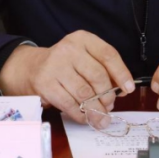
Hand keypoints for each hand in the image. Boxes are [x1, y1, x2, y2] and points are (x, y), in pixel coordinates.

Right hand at [0, 30, 134, 125]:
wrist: (29, 68)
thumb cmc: (64, 65)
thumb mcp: (83, 57)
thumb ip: (102, 68)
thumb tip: (122, 89)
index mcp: (82, 39)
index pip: (108, 54)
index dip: (121, 73)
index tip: (129, 88)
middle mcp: (68, 49)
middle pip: (97, 76)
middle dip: (108, 96)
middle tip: (110, 106)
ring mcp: (55, 66)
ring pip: (85, 93)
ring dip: (97, 110)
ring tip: (102, 117)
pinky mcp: (45, 84)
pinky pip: (70, 104)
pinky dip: (81, 115)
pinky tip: (86, 118)